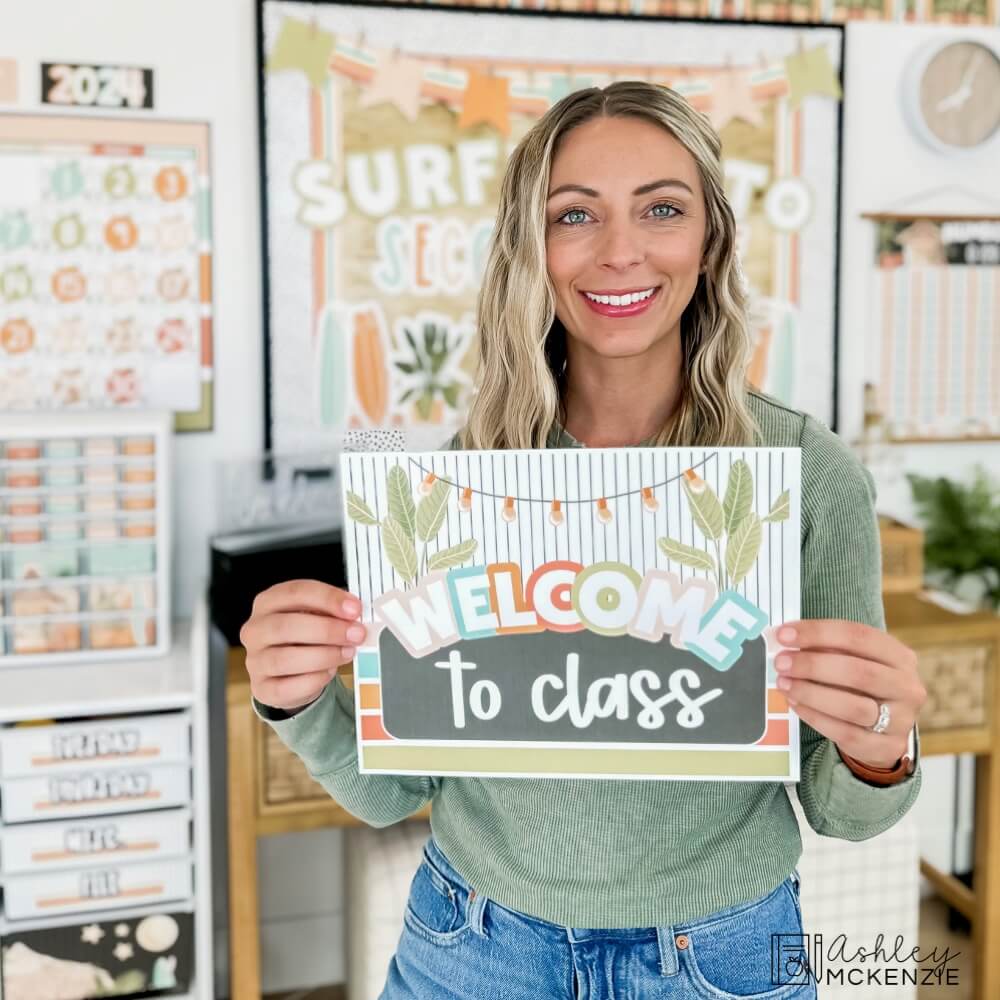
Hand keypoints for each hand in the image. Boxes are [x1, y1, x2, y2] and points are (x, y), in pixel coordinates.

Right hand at [239, 580, 365, 711]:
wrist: (289, 673)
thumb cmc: (304, 638)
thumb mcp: (316, 616)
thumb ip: (332, 612)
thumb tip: (354, 614)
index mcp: (268, 602)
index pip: (295, 592)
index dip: (328, 598)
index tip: (354, 608)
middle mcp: (255, 629)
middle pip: (286, 626)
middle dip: (328, 630)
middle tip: (356, 634)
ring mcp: (254, 660)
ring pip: (286, 659)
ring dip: (325, 655)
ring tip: (348, 652)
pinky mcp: (262, 688)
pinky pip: (287, 687)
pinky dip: (314, 680)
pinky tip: (329, 672)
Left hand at [773, 619, 926, 768]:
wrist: (884, 730)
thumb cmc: (861, 686)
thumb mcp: (852, 660)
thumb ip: (826, 648)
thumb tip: (785, 638)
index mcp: (900, 656)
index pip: (858, 636)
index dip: (818, 633)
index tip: (784, 635)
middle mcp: (907, 687)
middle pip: (859, 672)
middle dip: (813, 665)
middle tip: (781, 663)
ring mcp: (902, 720)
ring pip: (853, 707)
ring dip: (812, 693)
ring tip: (785, 684)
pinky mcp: (887, 747)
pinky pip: (846, 733)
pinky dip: (816, 717)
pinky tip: (796, 704)